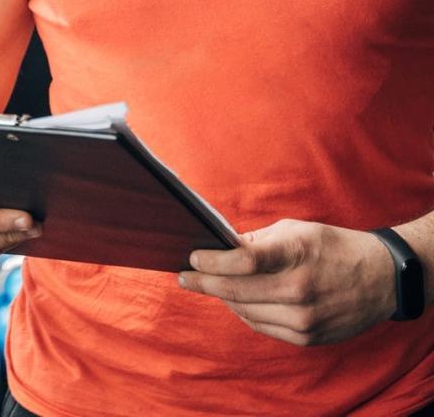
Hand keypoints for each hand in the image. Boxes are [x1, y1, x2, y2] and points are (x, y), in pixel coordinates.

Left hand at [179, 219, 395, 345]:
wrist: (382, 279)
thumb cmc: (333, 246)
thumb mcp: (296, 230)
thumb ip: (257, 241)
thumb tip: (220, 248)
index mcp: (296, 254)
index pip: (243, 261)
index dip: (212, 262)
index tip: (192, 258)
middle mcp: (299, 289)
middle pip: (236, 291)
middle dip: (204, 283)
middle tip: (184, 277)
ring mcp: (304, 317)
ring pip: (245, 311)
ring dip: (223, 298)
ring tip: (209, 285)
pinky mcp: (308, 337)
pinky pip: (261, 326)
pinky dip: (244, 312)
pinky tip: (236, 301)